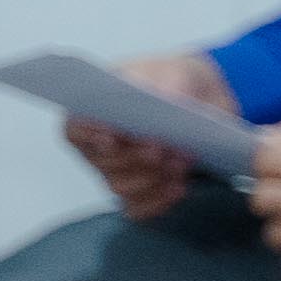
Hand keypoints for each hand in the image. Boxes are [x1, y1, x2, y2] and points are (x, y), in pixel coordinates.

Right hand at [67, 50, 236, 218]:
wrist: (204, 101)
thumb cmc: (176, 82)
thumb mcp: (176, 72)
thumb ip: (168, 84)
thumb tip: (165, 99)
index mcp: (95, 109)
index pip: (75, 129)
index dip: (88, 135)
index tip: (111, 137)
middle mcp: (100, 145)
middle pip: (101, 163)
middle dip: (132, 158)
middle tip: (161, 147)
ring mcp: (119, 170)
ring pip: (120, 187)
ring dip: (150, 178)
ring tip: (179, 161)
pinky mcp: (143, 190)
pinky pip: (139, 208)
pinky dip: (158, 201)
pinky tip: (179, 186)